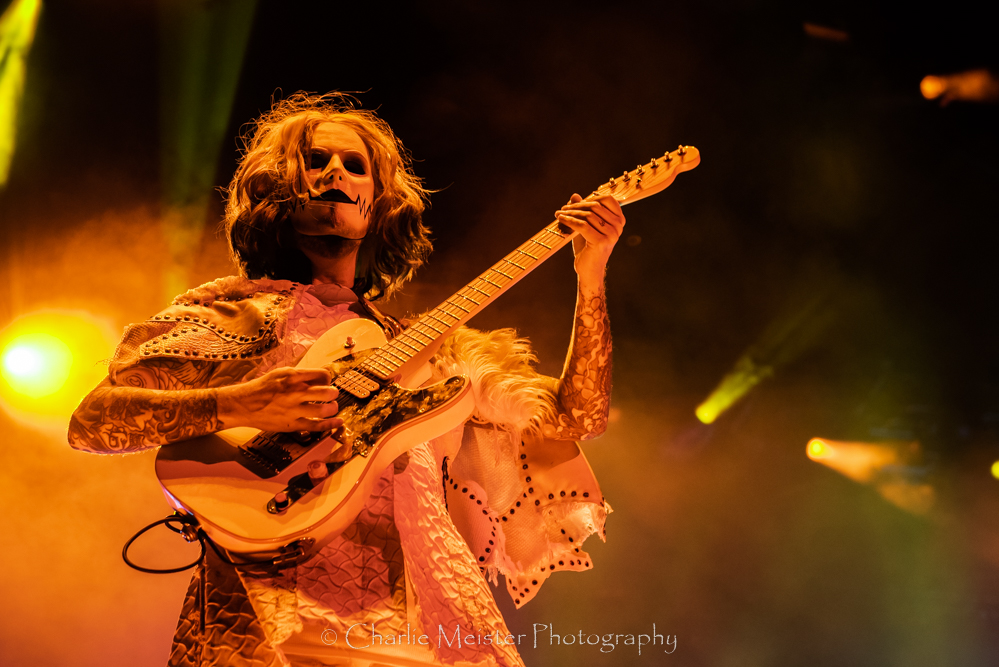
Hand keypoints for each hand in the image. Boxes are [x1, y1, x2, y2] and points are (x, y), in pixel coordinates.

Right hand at [216, 367, 342, 431]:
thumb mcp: (280, 373)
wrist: (243, 404)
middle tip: (331, 394)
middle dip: (333, 392)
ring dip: (333, 408)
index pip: (323, 374)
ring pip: (324, 409)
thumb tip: (319, 377)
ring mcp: (294, 410)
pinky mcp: (292, 424)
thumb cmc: (262, 388)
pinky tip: (339, 422)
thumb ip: (300, 375)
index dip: (328, 378)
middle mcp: (295, 392)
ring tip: (332, 407)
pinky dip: (331, 424)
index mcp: (293, 376)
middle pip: (327, 391)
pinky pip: (316, 426)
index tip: (325, 382)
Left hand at [555, 193, 625, 290]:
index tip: (574, 204)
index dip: (590, 198)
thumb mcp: (585, 226)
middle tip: (562, 209)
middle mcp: (618, 227)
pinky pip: (582, 225)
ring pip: (587, 215)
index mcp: (619, 220)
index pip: (607, 199)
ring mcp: (611, 234)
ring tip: (559, 214)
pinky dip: (569, 221)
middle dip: (576, 206)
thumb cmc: (587, 248)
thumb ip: (582, 211)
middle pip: (595, 206)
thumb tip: (575, 195)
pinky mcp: (601, 241)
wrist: (589, 270)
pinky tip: (560, 220)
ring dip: (570, 213)